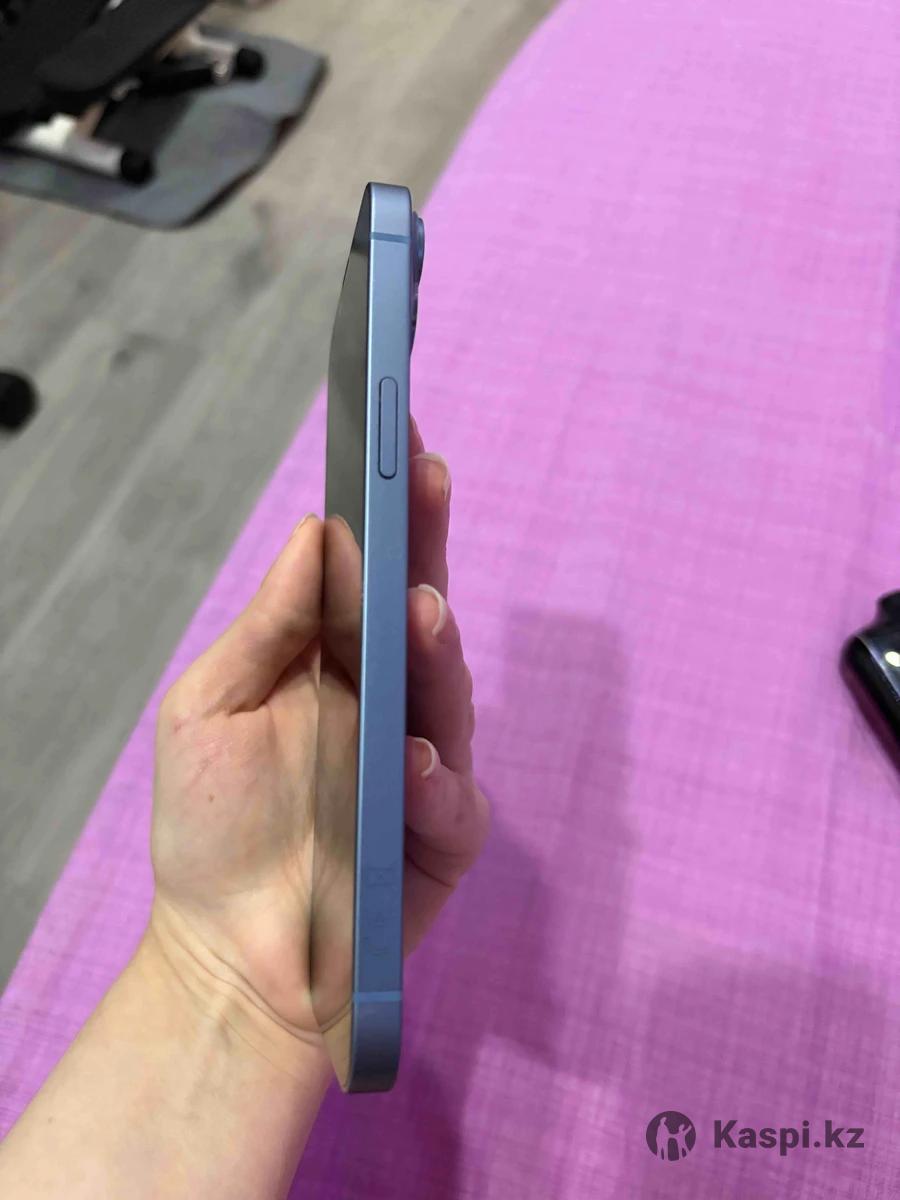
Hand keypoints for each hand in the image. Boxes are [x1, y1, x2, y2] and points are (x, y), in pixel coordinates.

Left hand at [148, 420, 488, 1062]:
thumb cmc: (215, 829)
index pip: (372, 576)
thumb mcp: (209, 710)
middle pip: (421, 613)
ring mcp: (424, 768)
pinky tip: (411, 767)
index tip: (394, 439)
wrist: (230, 952)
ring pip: (448, 698)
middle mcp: (389, 706)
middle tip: (427, 480)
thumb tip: (316, 534)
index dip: (387, 512)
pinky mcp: (446, 838)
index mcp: (336, 668)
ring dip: (437, 653)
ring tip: (419, 612)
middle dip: (426, 544)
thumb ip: (266, 627)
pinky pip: (455, 803)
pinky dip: (436, 784)